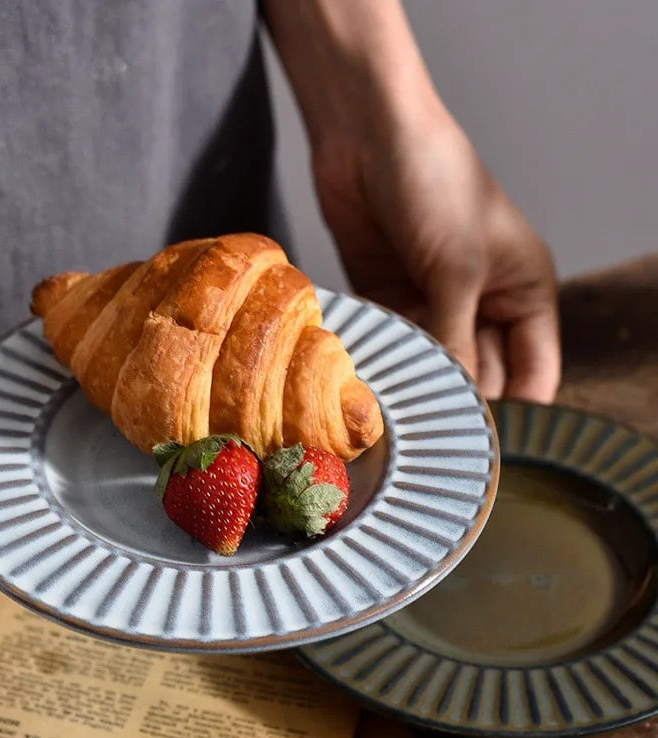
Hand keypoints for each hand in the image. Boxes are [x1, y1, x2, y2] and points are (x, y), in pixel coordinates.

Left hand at [314, 101, 560, 401]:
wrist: (369, 136)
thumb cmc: (435, 182)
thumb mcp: (456, 267)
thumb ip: (456, 339)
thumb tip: (451, 402)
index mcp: (523, 293)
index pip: (532, 373)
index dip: (512, 408)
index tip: (477, 438)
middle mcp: (482, 306)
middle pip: (479, 377)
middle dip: (456, 398)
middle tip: (426, 426)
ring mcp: (433, 305)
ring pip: (431, 367)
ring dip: (414, 382)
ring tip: (392, 408)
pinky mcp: (389, 300)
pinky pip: (393, 346)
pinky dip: (384, 362)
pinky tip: (367, 380)